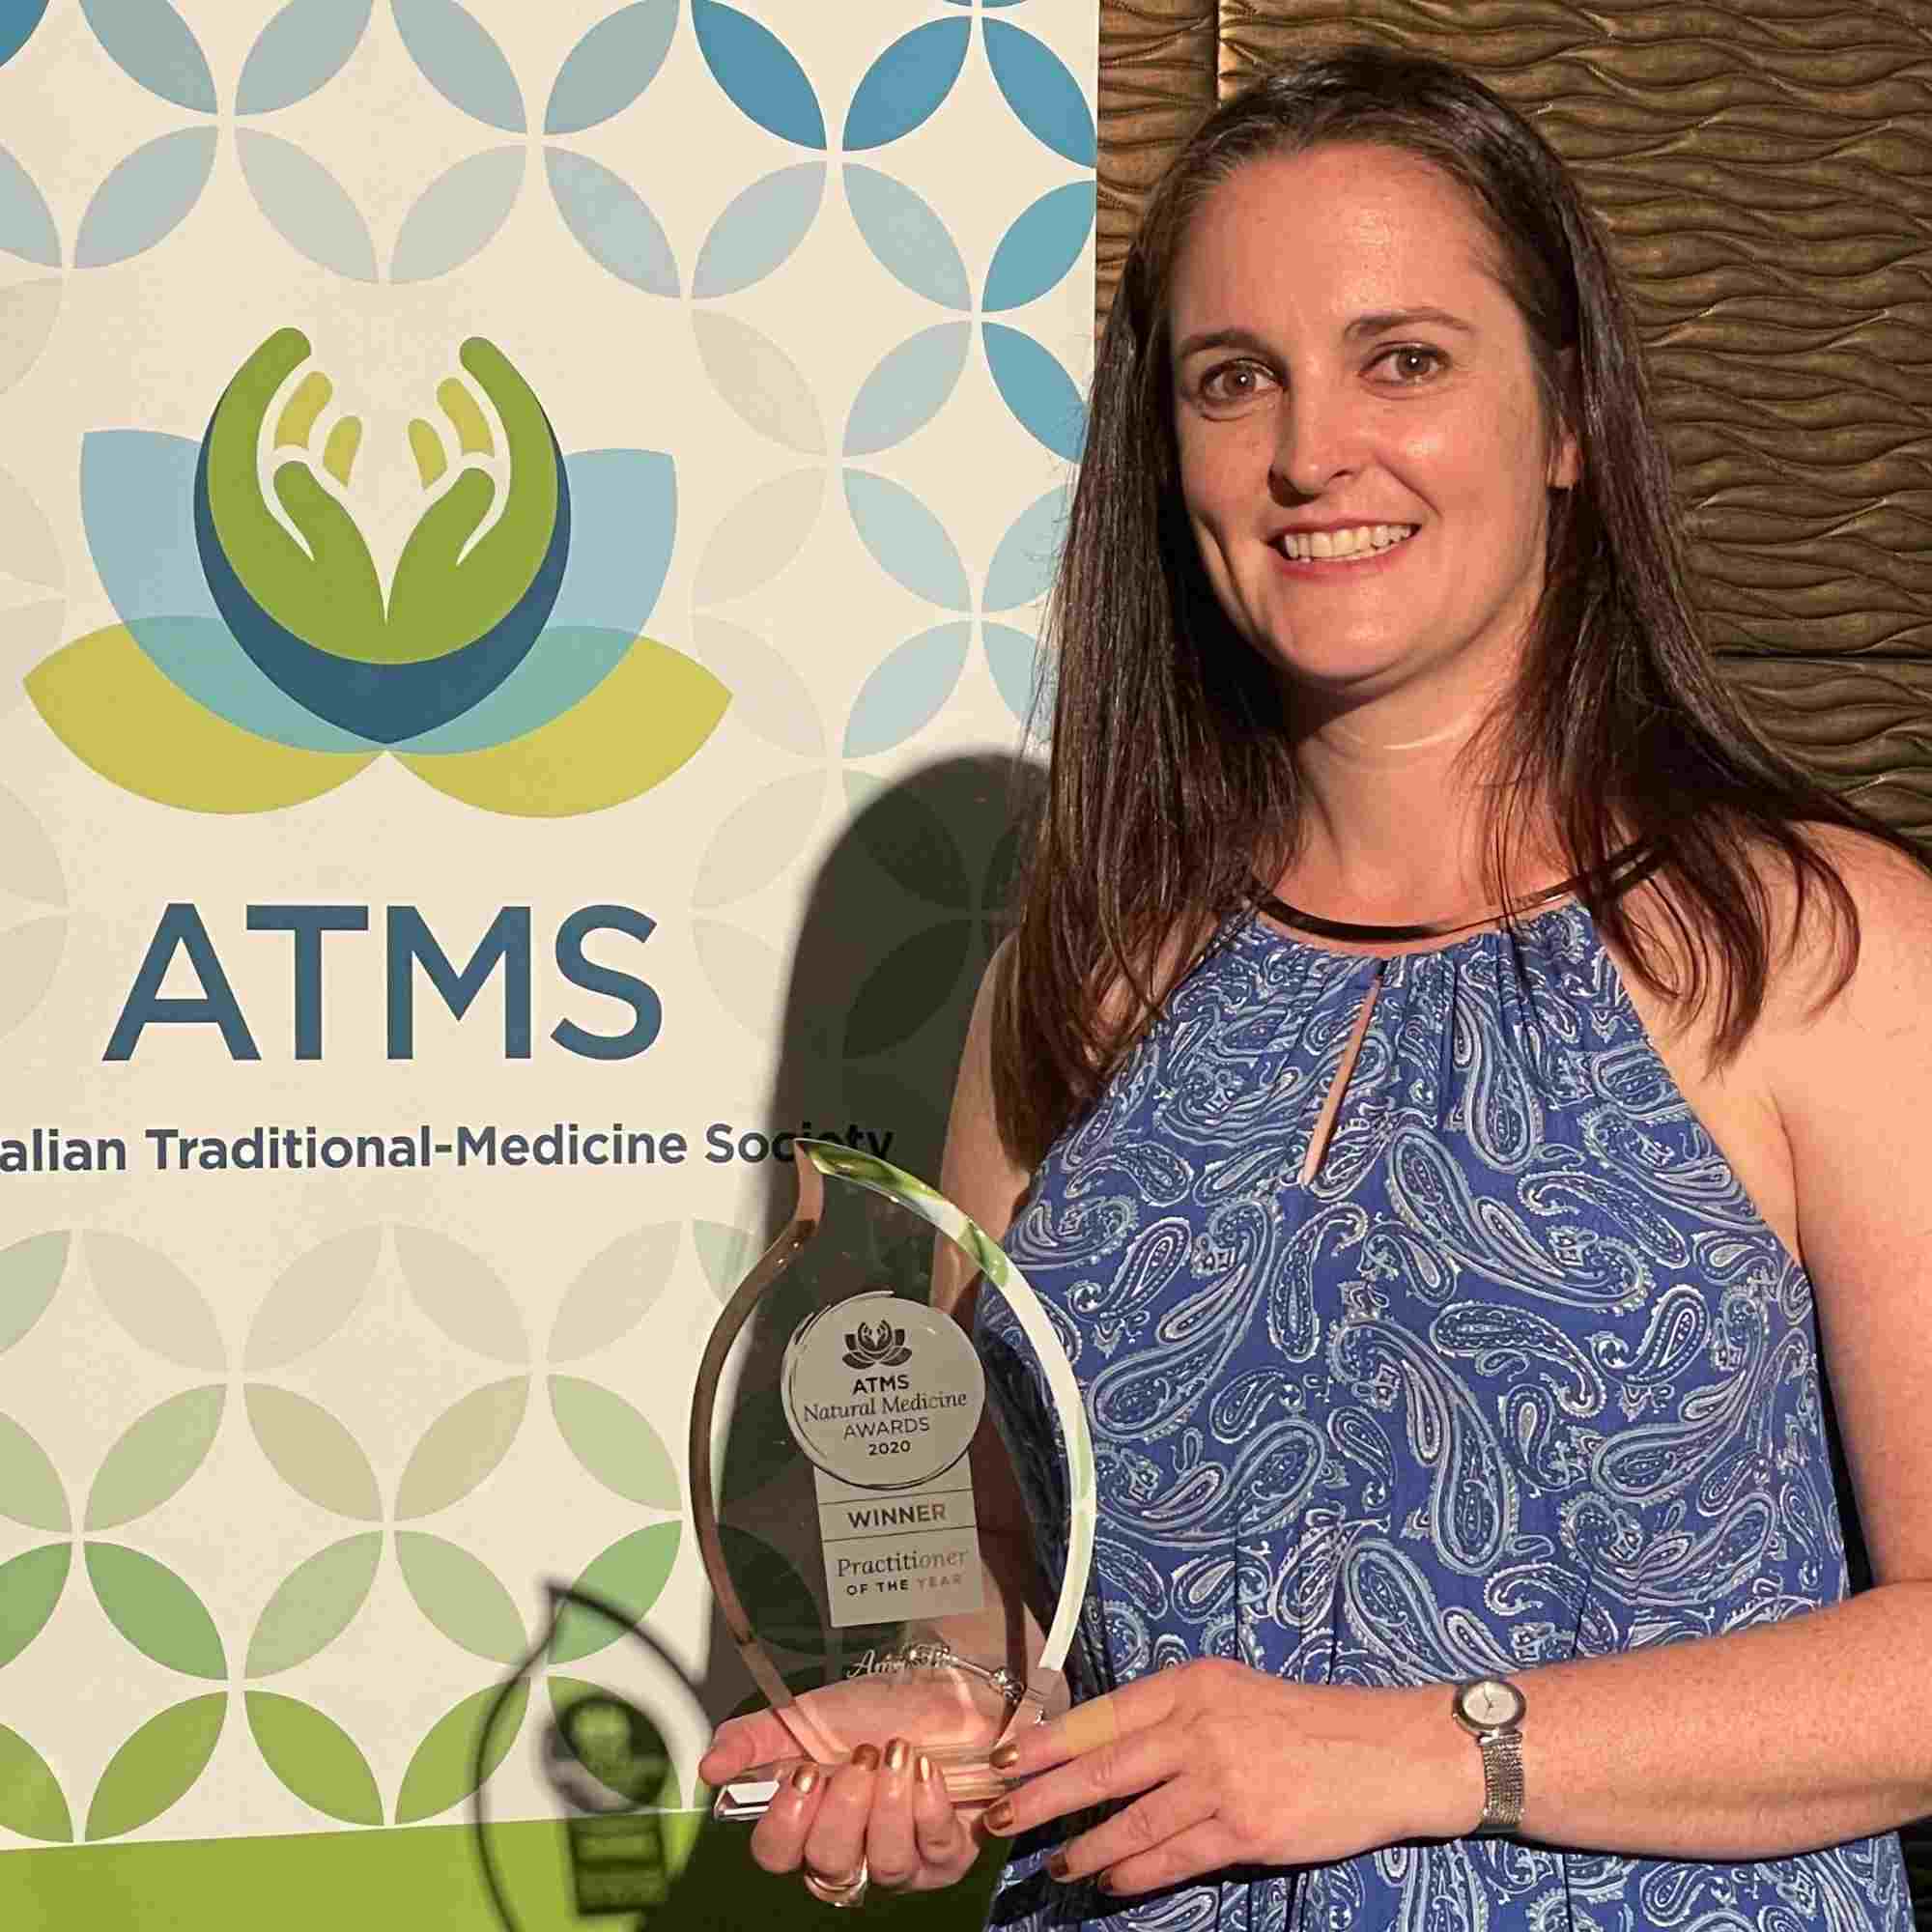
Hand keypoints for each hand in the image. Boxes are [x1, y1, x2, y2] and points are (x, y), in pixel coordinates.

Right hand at [700, 1676, 992, 1893]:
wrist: (941, 1688)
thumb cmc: (876, 1708)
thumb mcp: (805, 1716)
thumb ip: (752, 1740)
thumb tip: (709, 1767)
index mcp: (808, 1823)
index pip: (776, 1854)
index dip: (786, 1823)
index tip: (804, 1773)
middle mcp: (851, 1851)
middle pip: (829, 1863)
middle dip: (845, 1809)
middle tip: (859, 1758)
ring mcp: (900, 1861)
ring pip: (884, 1863)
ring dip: (889, 1802)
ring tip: (896, 1752)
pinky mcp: (947, 1856)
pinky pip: (935, 1849)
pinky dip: (929, 1804)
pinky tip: (927, 1768)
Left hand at [978, 1659, 1478, 1896]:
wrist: (1384, 1751)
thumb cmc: (1302, 1720)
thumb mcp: (1229, 1692)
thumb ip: (1171, 1714)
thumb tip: (1102, 1747)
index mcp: (1191, 1685)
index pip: (1102, 1715)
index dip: (1047, 1742)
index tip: (1003, 1761)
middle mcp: (1199, 1727)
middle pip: (1103, 1768)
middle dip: (1043, 1797)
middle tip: (1000, 1818)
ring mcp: (1221, 1781)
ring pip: (1133, 1822)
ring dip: (1086, 1847)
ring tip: (1057, 1866)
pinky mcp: (1246, 1830)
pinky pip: (1175, 1857)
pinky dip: (1136, 1873)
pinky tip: (1112, 1881)